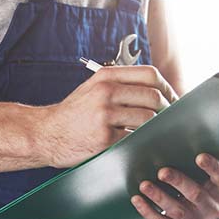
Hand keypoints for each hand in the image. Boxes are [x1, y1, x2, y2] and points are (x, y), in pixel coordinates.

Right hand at [37, 65, 178, 167]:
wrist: (45, 133)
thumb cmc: (75, 113)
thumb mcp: (94, 88)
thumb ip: (122, 85)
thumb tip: (159, 92)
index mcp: (106, 76)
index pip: (150, 74)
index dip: (167, 87)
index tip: (173, 99)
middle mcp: (106, 92)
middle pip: (153, 96)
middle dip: (167, 109)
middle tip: (170, 119)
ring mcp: (104, 114)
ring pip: (148, 118)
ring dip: (156, 127)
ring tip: (156, 132)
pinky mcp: (104, 138)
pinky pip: (135, 138)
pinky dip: (142, 141)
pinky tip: (142, 143)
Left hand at [131, 154, 218, 218]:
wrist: (191, 207)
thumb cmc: (194, 178)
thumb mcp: (200, 170)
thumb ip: (193, 159)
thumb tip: (171, 139)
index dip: (212, 168)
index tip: (199, 156)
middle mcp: (215, 210)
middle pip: (197, 195)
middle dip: (179, 182)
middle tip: (162, 171)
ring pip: (178, 212)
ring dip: (160, 197)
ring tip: (144, 185)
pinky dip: (149, 212)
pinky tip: (138, 200)